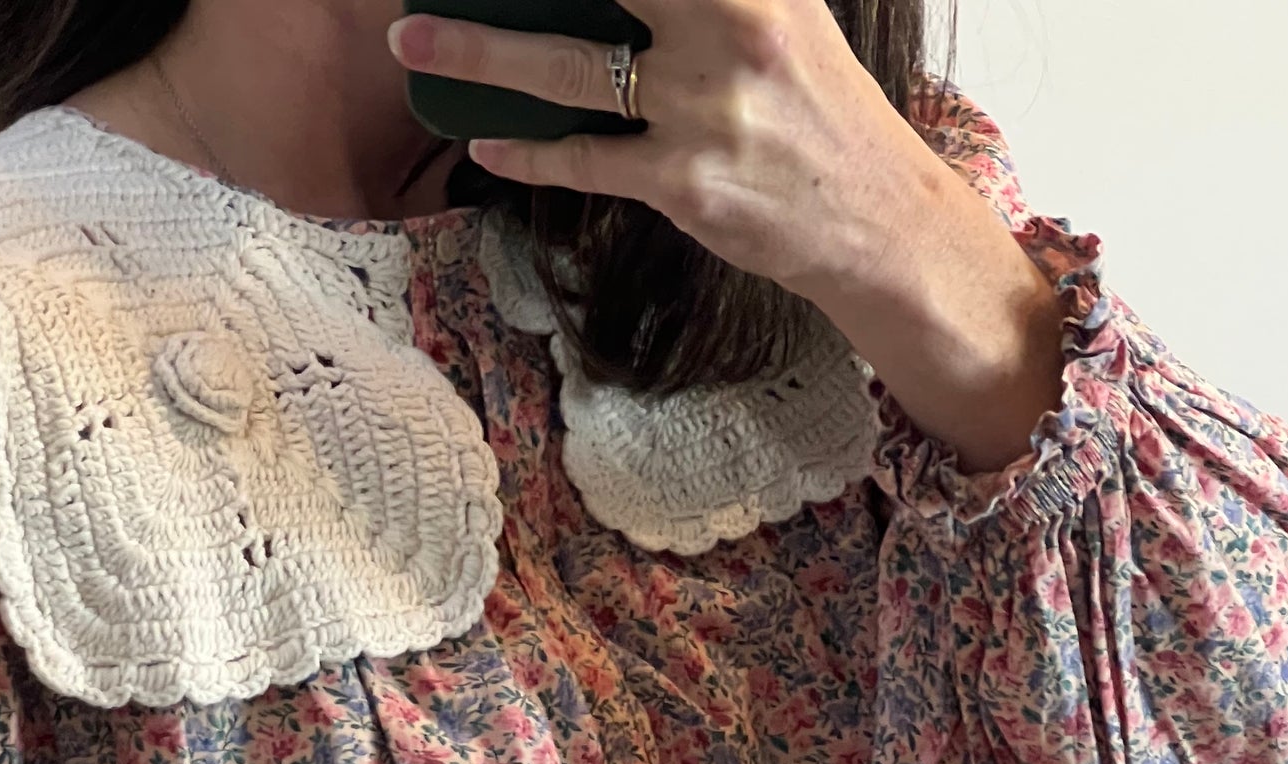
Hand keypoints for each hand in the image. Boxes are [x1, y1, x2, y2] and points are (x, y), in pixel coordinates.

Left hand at [389, 0, 919, 288]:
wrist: (875, 219)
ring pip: (566, 70)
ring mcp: (703, 111)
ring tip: (412, 41)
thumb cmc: (818, 110)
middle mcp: (729, 33)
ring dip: (478, 55)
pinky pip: (585, 161)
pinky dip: (527, 152)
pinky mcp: (686, 183)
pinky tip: (485, 142)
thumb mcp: (783, 12)